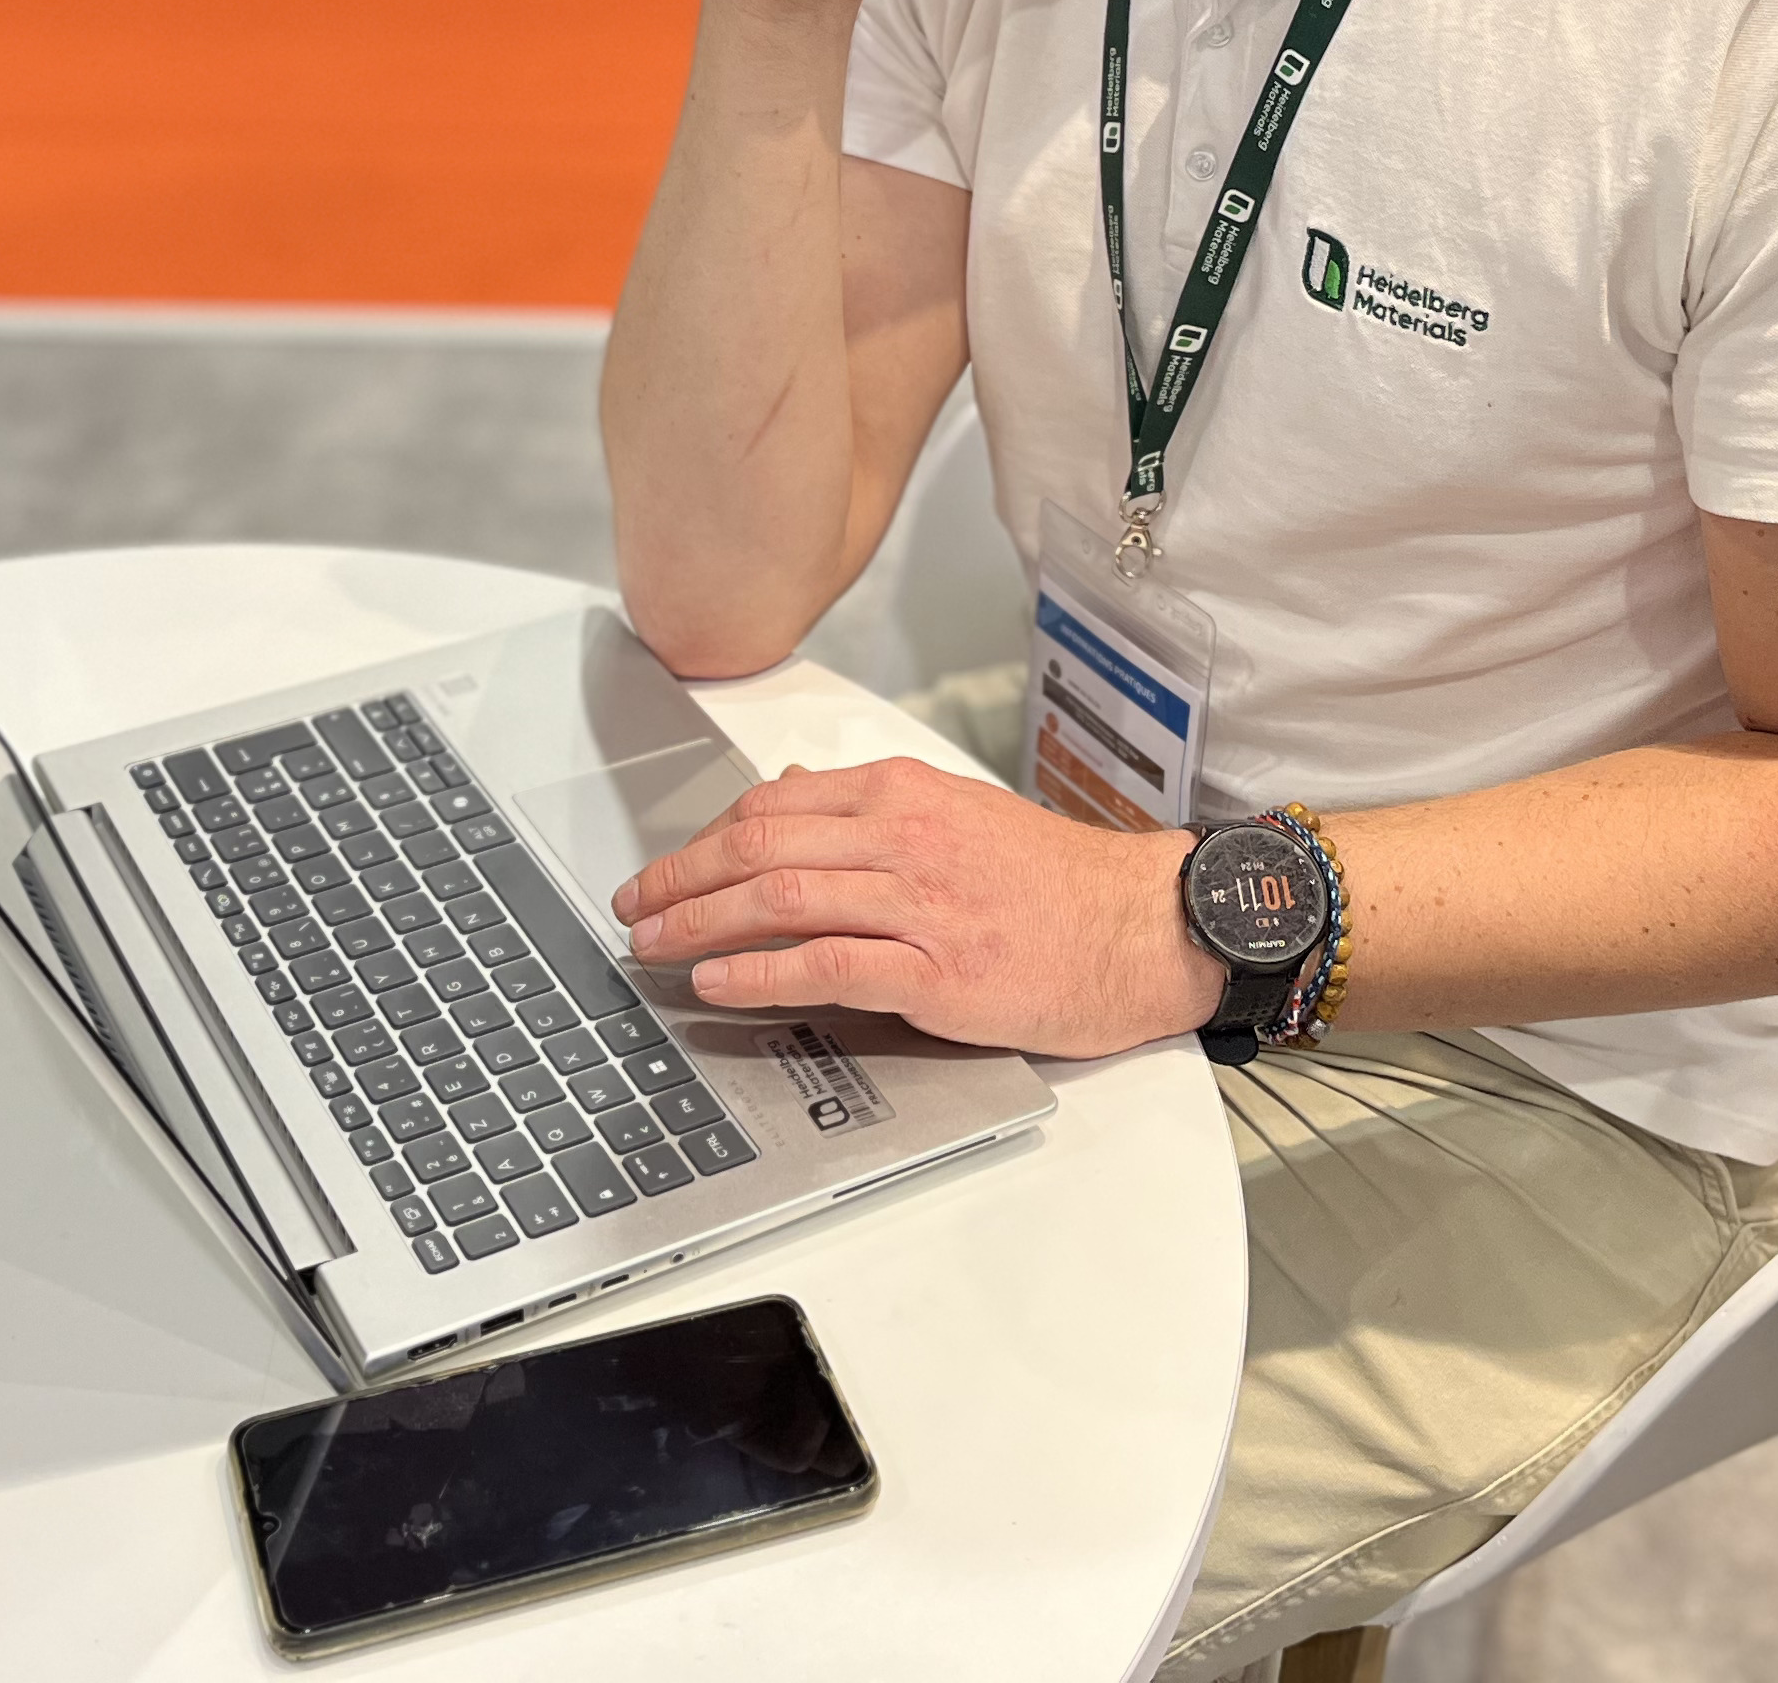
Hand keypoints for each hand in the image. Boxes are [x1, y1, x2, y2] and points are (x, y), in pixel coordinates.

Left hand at [611, 757, 1221, 1058]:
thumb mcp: (958, 816)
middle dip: (679, 879)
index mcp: (905, 795)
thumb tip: (789, 798)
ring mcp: (920, 904)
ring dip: (699, 923)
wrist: (1144, 926)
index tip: (664, 869)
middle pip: (758, 846)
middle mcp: (904, 838)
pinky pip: (827, 964)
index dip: (701, 839)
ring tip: (653, 947)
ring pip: (780, 898)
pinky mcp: (939, 971)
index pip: (772, 805)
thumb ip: (872, 810)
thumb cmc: (1057, 882)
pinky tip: (717, 982)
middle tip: (633, 909)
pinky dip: (759, 973)